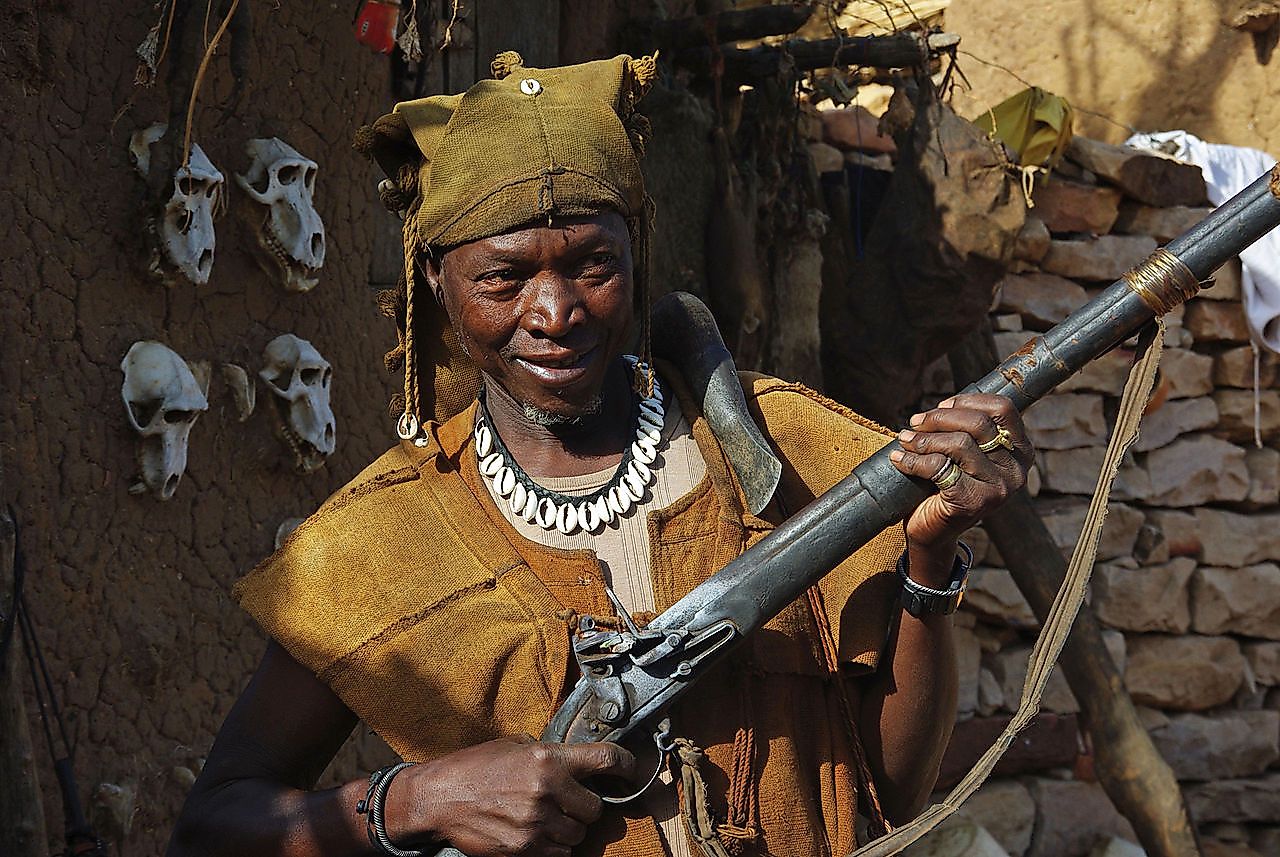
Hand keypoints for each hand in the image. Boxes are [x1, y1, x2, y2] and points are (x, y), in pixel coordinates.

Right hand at [386, 737, 635, 856]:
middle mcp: (547, 789)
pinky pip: (559, 852)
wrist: (438, 797)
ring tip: (549, 817)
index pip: (607, 758)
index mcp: (548, 757)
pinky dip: (554, 845)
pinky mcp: (524, 848)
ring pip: (578, 834)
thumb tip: (578, 760)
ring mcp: (536, 822)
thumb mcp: (515, 745)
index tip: (631, 769)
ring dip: (570, 828)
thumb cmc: (475, 766)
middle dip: (586, 805)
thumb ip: (549, 752)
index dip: (627, 764)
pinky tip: (536, 832)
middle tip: (571, 801)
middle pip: (596, 807)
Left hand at [889, 393, 1033, 550]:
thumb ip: (966, 430)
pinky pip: (940, 467)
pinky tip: (899, 459)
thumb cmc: (947, 485)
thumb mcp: (965, 454)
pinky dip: (914, 460)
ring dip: (924, 439)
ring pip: (960, 443)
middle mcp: (1015, 470)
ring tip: (905, 440)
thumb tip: (942, 406)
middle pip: (979, 423)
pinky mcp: (973, 502)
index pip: (1003, 409)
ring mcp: (997, 488)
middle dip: (940, 418)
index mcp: (1020, 451)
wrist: (933, 531)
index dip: (968, 401)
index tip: (941, 406)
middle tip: (915, 422)